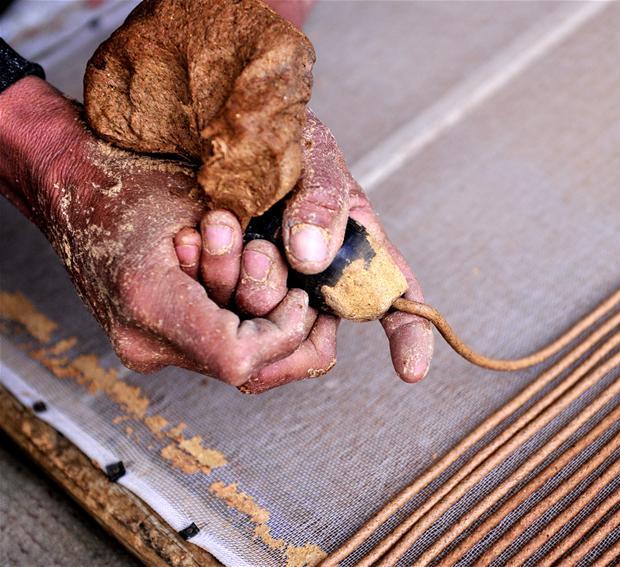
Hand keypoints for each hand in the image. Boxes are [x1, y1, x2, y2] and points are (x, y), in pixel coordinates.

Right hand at [0, 79, 326, 390]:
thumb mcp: (211, 196)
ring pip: (239, 368)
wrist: (73, 180)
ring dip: (266, 321)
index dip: (284, 332)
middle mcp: (144, 340)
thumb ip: (256, 248)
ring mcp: (147, 348)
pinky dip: (248, 322)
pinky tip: (248, 281)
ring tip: (254, 262)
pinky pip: (222, 350)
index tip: (301, 295)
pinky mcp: (156, 343)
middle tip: (289, 280)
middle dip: (284, 329)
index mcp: (149, 302)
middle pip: (246, 374)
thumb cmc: (137, 172)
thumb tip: (308, 281)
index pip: (239, 356)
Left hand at [174, 110, 434, 384]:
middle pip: (309, 339)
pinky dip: (198, 289)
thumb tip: (311, 257)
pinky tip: (185, 243)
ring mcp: (265, 302)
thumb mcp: (310, 156)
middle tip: (254, 248)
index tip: (411, 368)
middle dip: (275, 299)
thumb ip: (320, 199)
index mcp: (349, 251)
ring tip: (213, 225)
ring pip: (256, 342)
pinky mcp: (216, 309)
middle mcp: (309, 287)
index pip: (392, 299)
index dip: (408, 334)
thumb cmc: (267, 140)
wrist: (193, 134)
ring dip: (231, 286)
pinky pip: (213, 334)